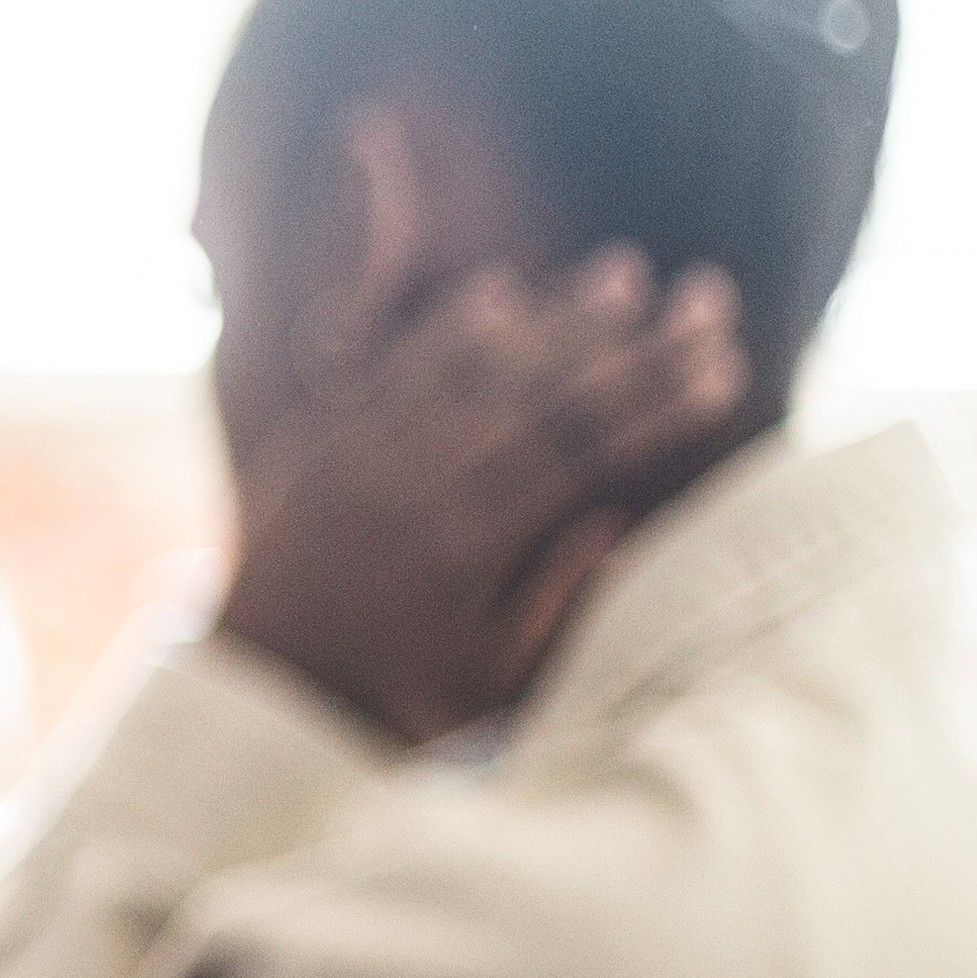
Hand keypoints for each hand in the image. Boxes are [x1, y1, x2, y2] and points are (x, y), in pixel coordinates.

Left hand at [215, 247, 744, 744]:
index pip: (579, 451)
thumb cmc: (385, 706)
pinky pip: (387, 369)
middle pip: (538, 393)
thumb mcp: (485, 687)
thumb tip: (616, 523)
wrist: (251, 702)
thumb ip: (555, 609)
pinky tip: (500, 289)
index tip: (725, 366)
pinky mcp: (314, 447)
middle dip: (631, 343)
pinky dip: (446, 329)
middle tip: (706, 296)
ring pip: (466, 366)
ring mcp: (353, 457)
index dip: (658, 404)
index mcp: (458, 550)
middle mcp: (406, 487)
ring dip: (549, 316)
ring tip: (621, 272)